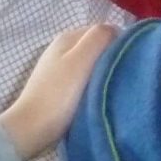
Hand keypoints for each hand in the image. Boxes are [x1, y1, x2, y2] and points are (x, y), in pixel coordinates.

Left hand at [0, 25, 117, 160]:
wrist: (32, 129)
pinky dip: (92, 84)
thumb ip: (99, 38)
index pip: (103, 30)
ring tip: (112, 87)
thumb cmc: (59, 94)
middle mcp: (61, 48)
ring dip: (102, 73)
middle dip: (110, 58)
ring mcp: (58, 68)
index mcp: (67, 37)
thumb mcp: (81, 60)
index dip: (118, 43)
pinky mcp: (58, 87)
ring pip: (91, 63)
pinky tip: (97, 96)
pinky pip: (83, 78)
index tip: (128, 62)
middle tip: (122, 75)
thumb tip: (115, 31)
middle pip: (96, 47)